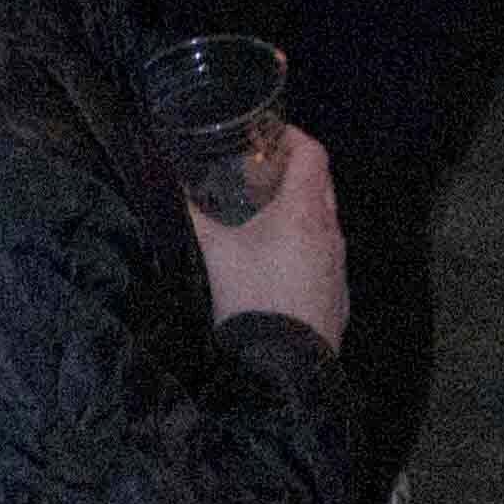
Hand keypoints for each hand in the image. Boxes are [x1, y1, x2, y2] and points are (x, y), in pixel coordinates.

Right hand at [191, 118, 351, 351]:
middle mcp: (331, 233)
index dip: (293, 137)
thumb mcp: (212, 251)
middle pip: (321, 185)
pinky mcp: (338, 297)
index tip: (269, 136)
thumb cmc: (248, 298)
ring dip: (300, 213)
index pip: (313, 153)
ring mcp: (338, 266)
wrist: (280, 367)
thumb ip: (189, 214)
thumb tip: (165, 188)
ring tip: (264, 221)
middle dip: (293, 173)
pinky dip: (306, 249)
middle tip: (259, 176)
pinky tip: (278, 266)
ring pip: (325, 224)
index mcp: (305, 211)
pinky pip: (326, 259)